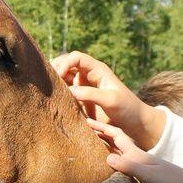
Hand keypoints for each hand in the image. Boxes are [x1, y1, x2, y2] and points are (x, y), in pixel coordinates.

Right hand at [51, 52, 165, 149]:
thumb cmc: (127, 109)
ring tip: (48, 92)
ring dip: (55, 83)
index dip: (64, 63)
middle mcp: (89, 76)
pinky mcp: (82, 100)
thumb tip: (70, 91)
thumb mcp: (111, 100)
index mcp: (97, 70)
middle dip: (56, 70)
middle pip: (66, 65)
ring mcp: (84, 87)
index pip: (76, 57)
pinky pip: (66, 93)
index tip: (58, 76)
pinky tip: (53, 102)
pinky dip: (59, 94)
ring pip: (64, 78)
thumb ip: (91, 94)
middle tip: (47, 83)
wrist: (135, 124)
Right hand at [93, 123, 182, 182]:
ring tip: (88, 144)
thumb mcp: (146, 173)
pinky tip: (104, 165)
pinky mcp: (138, 174)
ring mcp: (136, 164)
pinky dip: (109, 161)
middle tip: (82, 129)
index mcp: (134, 152)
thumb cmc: (167, 180)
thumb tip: (108, 156)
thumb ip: (128, 165)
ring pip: (115, 152)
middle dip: (99, 134)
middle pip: (113, 141)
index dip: (101, 127)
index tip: (86, 120)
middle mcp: (133, 156)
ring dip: (102, 146)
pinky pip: (118, 165)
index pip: (115, 134)